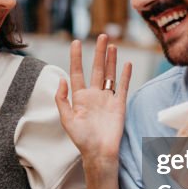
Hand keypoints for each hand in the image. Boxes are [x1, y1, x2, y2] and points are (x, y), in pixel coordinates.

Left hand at [55, 34, 131, 162]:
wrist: (99, 152)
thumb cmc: (81, 139)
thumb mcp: (66, 119)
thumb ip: (62, 99)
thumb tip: (61, 79)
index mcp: (80, 97)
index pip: (77, 72)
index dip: (76, 57)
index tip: (76, 42)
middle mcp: (94, 95)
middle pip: (97, 68)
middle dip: (99, 52)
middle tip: (101, 36)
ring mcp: (107, 99)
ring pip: (110, 74)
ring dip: (111, 59)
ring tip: (112, 45)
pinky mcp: (119, 104)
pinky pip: (122, 86)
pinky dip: (125, 75)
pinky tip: (127, 63)